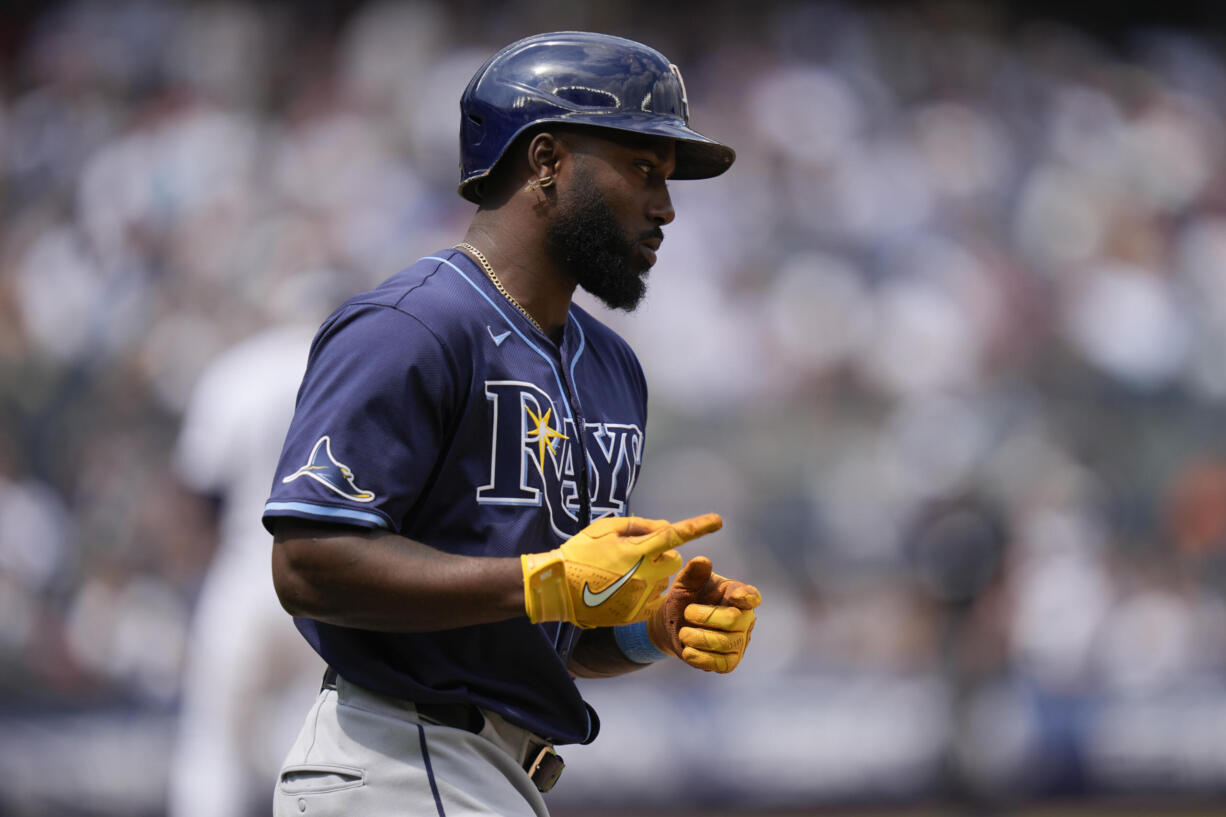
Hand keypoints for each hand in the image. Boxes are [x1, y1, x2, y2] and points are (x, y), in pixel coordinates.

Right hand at [521, 513, 722, 627]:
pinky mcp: (636, 613)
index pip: (674, 536)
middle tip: (636, 555)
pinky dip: (642, 592)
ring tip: (620, 574)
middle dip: (662, 556)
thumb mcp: (605, 528)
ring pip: (663, 580)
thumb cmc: (580, 552)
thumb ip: (639, 525)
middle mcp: (643, 575)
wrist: (558, 588)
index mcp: (636, 551)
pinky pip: (652, 598)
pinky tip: (620, 590)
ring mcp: (640, 596)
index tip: (718, 520)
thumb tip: (665, 528)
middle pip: (673, 560)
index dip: (698, 526)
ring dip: (651, 575)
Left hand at [645, 556, 759, 672]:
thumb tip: (702, 561)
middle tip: (687, 613)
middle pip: (734, 620)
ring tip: (683, 633)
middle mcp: (744, 619)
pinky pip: (719, 663)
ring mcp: (739, 642)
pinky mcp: (729, 662)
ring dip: (698, 638)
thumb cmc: (685, 600)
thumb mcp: (684, 585)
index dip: (747, 597)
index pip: (750, 596)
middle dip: (707, 617)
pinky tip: (687, 650)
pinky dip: (700, 657)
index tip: (738, 596)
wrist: (673, 626)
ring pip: (725, 643)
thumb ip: (693, 573)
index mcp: (736, 594)